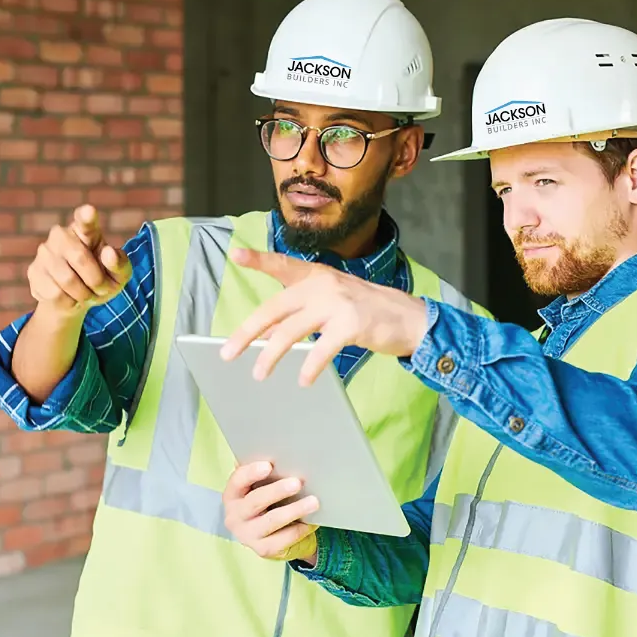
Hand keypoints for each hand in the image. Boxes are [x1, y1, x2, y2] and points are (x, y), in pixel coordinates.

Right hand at [27, 204, 132, 320]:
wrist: (75, 299)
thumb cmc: (101, 279)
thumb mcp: (119, 275)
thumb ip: (120, 263)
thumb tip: (108, 253)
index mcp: (87, 231)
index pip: (85, 220)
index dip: (87, 216)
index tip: (90, 211)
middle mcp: (61, 235)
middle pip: (80, 259)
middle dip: (96, 281)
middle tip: (101, 288)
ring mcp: (44, 252)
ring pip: (67, 280)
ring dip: (84, 295)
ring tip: (86, 294)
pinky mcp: (33, 271)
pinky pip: (55, 294)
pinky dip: (69, 303)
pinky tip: (69, 297)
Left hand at [219, 248, 428, 385]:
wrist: (409, 319)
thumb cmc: (366, 313)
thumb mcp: (331, 306)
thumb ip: (301, 315)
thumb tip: (268, 335)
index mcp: (316, 277)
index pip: (283, 266)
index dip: (259, 260)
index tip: (236, 255)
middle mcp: (323, 285)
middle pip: (276, 308)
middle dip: (248, 332)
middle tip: (228, 352)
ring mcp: (338, 302)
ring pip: (292, 330)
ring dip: (271, 354)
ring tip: (259, 373)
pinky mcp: (352, 323)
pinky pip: (322, 348)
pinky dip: (310, 366)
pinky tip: (303, 380)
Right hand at [223, 460, 320, 563]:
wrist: (270, 537)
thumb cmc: (266, 504)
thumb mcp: (260, 488)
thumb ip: (264, 474)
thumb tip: (282, 456)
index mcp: (232, 496)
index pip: (237, 481)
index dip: (251, 473)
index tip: (268, 465)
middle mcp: (235, 516)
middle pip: (255, 501)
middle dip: (277, 491)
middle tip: (296, 482)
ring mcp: (247, 535)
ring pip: (272, 521)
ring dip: (294, 510)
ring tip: (313, 502)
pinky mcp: (263, 549)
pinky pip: (284, 538)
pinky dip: (300, 529)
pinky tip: (312, 521)